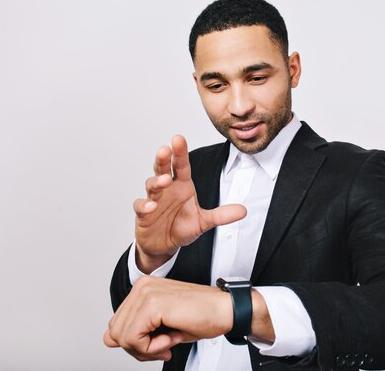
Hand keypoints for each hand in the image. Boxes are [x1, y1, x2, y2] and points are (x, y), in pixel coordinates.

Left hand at [103, 276, 231, 360]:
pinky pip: (134, 339)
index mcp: (142, 288)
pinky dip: (152, 348)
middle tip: (164, 347)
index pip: (116, 325)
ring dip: (146, 349)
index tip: (160, 344)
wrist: (225, 311)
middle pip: (115, 332)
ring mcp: (145, 293)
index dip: (136, 344)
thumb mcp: (161, 327)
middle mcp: (141, 286)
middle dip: (138, 349)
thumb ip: (134, 330)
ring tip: (170, 341)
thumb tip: (108, 339)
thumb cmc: (200, 317)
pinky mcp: (152, 304)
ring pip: (122, 337)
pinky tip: (172, 337)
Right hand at [134, 135, 245, 271]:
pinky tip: (151, 205)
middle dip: (163, 159)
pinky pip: (141, 206)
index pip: (181, 165)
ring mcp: (154, 199)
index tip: (178, 139)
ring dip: (157, 181)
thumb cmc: (181, 227)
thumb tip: (243, 210)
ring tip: (165, 181)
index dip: (180, 152)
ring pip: (151, 184)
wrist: (165, 246)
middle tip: (165, 150)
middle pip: (163, 169)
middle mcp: (167, 188)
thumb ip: (221, 215)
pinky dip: (144, 205)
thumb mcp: (203, 222)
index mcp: (182, 185)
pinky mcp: (143, 214)